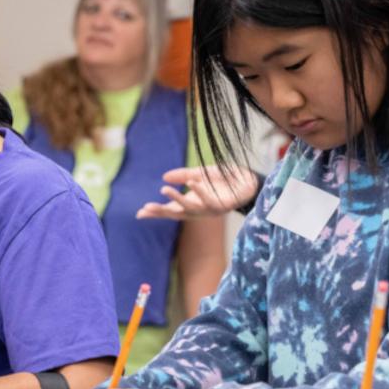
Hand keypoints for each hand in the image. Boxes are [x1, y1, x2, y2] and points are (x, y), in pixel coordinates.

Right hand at [136, 165, 259, 220]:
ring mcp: (210, 209)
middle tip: (146, 208)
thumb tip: (164, 177)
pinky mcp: (222, 205)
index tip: (140, 213)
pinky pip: (209, 199)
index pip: (171, 209)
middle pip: (177, 213)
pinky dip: (200, 191)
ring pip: (191, 208)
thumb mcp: (200, 174)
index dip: (156, 212)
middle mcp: (199, 210)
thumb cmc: (223, 180)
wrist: (248, 181)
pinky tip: (192, 183)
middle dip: (161, 211)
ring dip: (177, 198)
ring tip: (163, 189)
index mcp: (192, 203)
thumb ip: (183, 175)